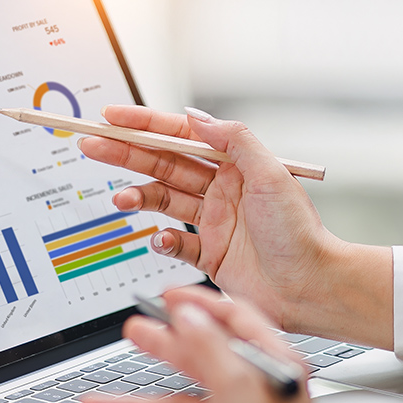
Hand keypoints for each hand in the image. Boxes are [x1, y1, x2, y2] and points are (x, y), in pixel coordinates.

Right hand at [78, 106, 389, 341]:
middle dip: (126, 153)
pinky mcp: (211, 255)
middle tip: (92, 144)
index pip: (182, 137)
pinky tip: (160, 239)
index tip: (112, 116)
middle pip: (164, 165)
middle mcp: (223, 190)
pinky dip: (163, 240)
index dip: (145, 125)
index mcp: (236, 165)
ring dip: (139, 196)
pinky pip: (176, 243)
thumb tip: (196, 115)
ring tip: (123, 200)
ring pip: (164, 201)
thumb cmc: (300, 234)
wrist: (311, 287)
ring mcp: (215, 223)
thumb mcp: (271, 174)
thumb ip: (233, 140)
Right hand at [81, 287, 400, 402]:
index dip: (199, 304)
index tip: (167, 297)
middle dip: (163, 348)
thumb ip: (209, 346)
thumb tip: (188, 313)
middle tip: (133, 333)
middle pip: (203, 362)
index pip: (234, 319)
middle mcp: (260, 394)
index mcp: (272, 365)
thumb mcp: (237, 385)